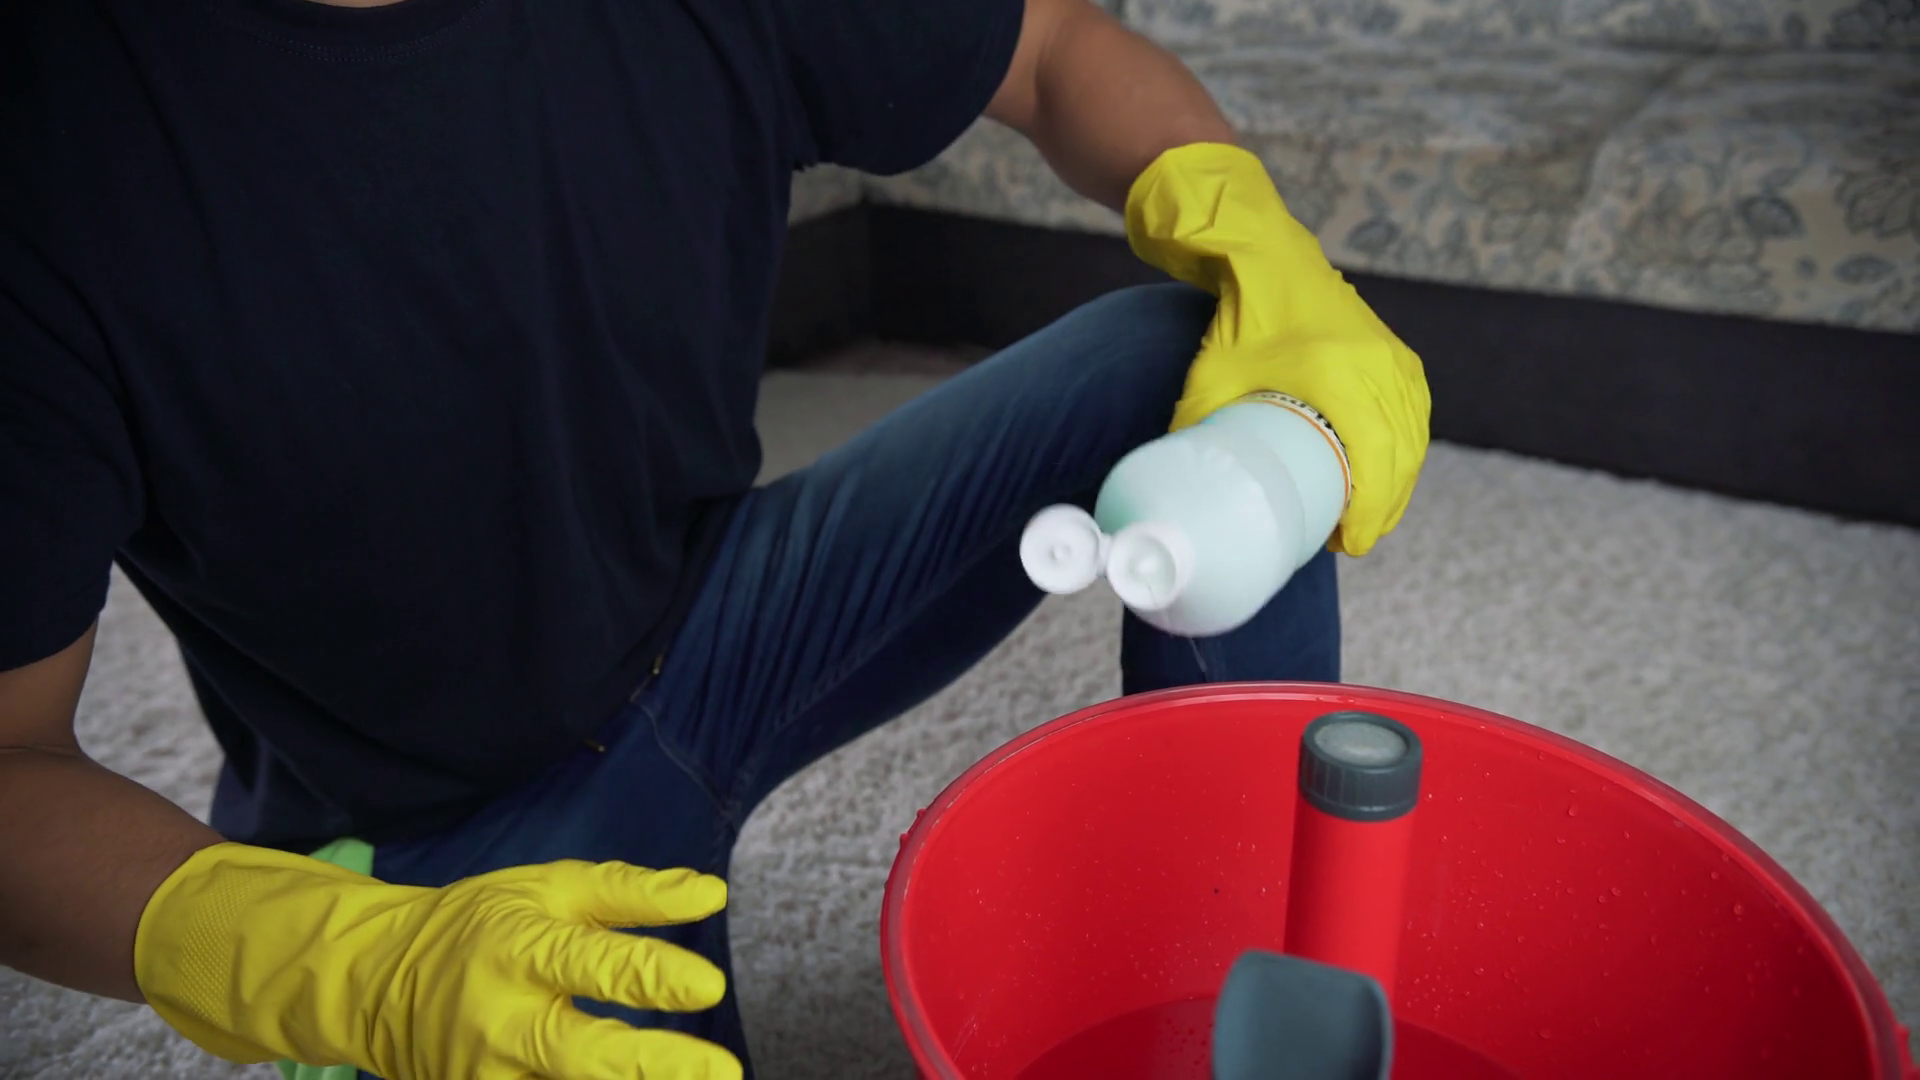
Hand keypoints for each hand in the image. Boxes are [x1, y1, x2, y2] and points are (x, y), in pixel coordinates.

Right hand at [135, 843, 741, 1079]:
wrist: (376, 976)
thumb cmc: (484, 923)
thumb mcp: (551, 889)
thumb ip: (633, 893)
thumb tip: (714, 893)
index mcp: (520, 948)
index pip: (592, 964)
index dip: (652, 977)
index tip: (709, 986)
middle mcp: (501, 1021)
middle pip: (581, 1056)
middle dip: (654, 1067)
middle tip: (722, 1073)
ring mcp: (483, 1078)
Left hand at [1125, 142, 1430, 556]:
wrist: (1261, 249)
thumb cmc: (1236, 313)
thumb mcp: (1210, 378)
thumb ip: (1197, 433)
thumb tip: (1183, 488)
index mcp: (1341, 373)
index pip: (1376, 457)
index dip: (1371, 510)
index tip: (1352, 545)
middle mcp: (1378, 363)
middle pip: (1401, 454)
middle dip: (1384, 505)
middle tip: (1351, 540)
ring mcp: (1390, 353)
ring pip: (1412, 434)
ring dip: (1397, 479)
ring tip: (1367, 515)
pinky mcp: (1392, 349)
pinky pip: (1413, 409)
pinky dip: (1405, 444)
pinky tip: (1389, 470)